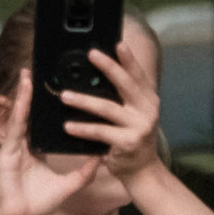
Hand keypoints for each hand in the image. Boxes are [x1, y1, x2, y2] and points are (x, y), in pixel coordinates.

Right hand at [0, 68, 98, 214]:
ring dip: (24, 94)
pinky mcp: (7, 153)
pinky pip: (16, 127)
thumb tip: (101, 157)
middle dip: (33, 93)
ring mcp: (13, 148)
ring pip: (21, 116)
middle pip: (30, 114)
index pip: (43, 123)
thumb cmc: (39, 205)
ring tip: (29, 73)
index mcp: (35, 150)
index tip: (58, 89)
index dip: (47, 107)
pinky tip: (24, 94)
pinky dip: (20, 110)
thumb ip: (84, 172)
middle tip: (39, 70)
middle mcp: (23, 146)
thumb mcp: (68, 186)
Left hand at [56, 42, 162, 182]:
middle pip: (125, 84)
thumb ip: (122, 98)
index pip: (138, 74)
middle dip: (108, 67)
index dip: (128, 59)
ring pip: (108, 108)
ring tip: (65, 95)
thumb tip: (96, 76)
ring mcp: (139, 126)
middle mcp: (147, 110)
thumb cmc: (131, 138)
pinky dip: (83, 129)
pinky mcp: (128, 142)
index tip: (118, 43)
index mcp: (148, 99)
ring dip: (84, 100)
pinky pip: (100, 132)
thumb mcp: (132, 114)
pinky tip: (68, 126)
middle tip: (91, 54)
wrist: (142, 171)